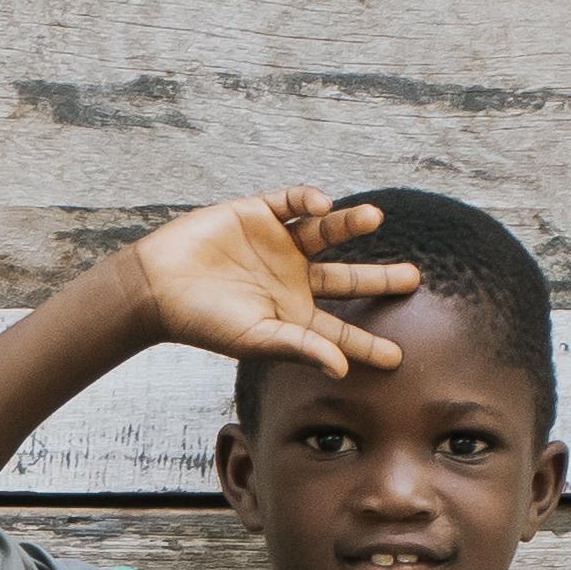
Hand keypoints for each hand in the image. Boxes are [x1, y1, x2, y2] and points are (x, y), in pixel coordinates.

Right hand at [117, 186, 416, 375]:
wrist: (157, 284)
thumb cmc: (201, 321)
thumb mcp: (254, 338)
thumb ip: (299, 347)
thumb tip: (342, 369)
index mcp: (291, 315)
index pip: (338, 331)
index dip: (367, 345)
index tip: (398, 359)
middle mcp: (291, 279)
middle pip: (347, 280)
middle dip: (379, 279)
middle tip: (413, 280)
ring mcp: (278, 245)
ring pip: (327, 233)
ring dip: (350, 224)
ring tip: (374, 218)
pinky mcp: (259, 214)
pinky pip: (293, 202)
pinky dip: (309, 200)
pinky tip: (322, 205)